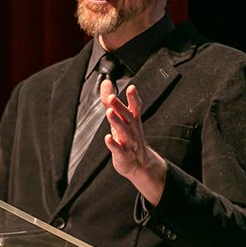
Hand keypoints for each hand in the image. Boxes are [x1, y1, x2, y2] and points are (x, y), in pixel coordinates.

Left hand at [101, 80, 166, 205]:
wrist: (139, 164)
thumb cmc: (128, 136)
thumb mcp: (121, 117)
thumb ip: (110, 100)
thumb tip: (105, 82)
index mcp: (132, 119)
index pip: (135, 106)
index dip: (133, 97)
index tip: (131, 87)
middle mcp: (131, 129)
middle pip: (126, 116)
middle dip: (119, 106)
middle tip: (111, 97)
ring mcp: (128, 142)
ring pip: (122, 131)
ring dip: (116, 121)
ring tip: (109, 112)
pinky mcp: (122, 154)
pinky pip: (118, 149)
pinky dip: (113, 143)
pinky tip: (107, 137)